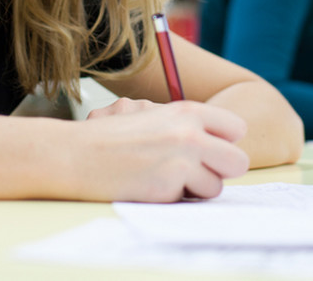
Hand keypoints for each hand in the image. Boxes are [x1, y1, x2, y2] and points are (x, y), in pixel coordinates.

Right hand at [69, 100, 248, 201]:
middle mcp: (190, 133)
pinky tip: (151, 186)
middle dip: (221, 171)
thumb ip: (186, 123)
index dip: (224, 143)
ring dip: (195, 188)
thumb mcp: (149, 113)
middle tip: (198, 171)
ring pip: (216, 187)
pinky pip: (189, 200)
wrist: (74, 155)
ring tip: (165, 177)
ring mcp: (181, 160)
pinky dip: (174, 198)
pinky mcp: (169, 186)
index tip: (209, 149)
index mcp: (187, 110)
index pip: (236, 128)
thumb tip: (221, 140)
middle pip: (238, 162)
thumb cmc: (110, 136)